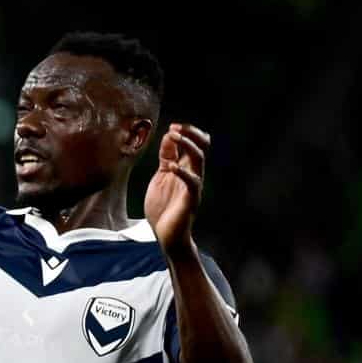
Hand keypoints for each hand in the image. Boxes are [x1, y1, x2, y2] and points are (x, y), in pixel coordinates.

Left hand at [144, 123, 208, 250]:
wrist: (167, 236)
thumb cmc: (164, 207)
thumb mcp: (161, 177)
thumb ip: (166, 158)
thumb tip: (168, 136)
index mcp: (185, 169)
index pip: (193, 145)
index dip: (186, 133)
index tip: (172, 126)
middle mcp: (193, 175)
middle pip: (200, 148)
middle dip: (190, 134)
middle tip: (176, 127)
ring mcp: (193, 187)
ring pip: (199, 160)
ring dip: (188, 145)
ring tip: (174, 136)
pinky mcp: (191, 200)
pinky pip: (192, 182)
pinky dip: (182, 172)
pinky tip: (171, 166)